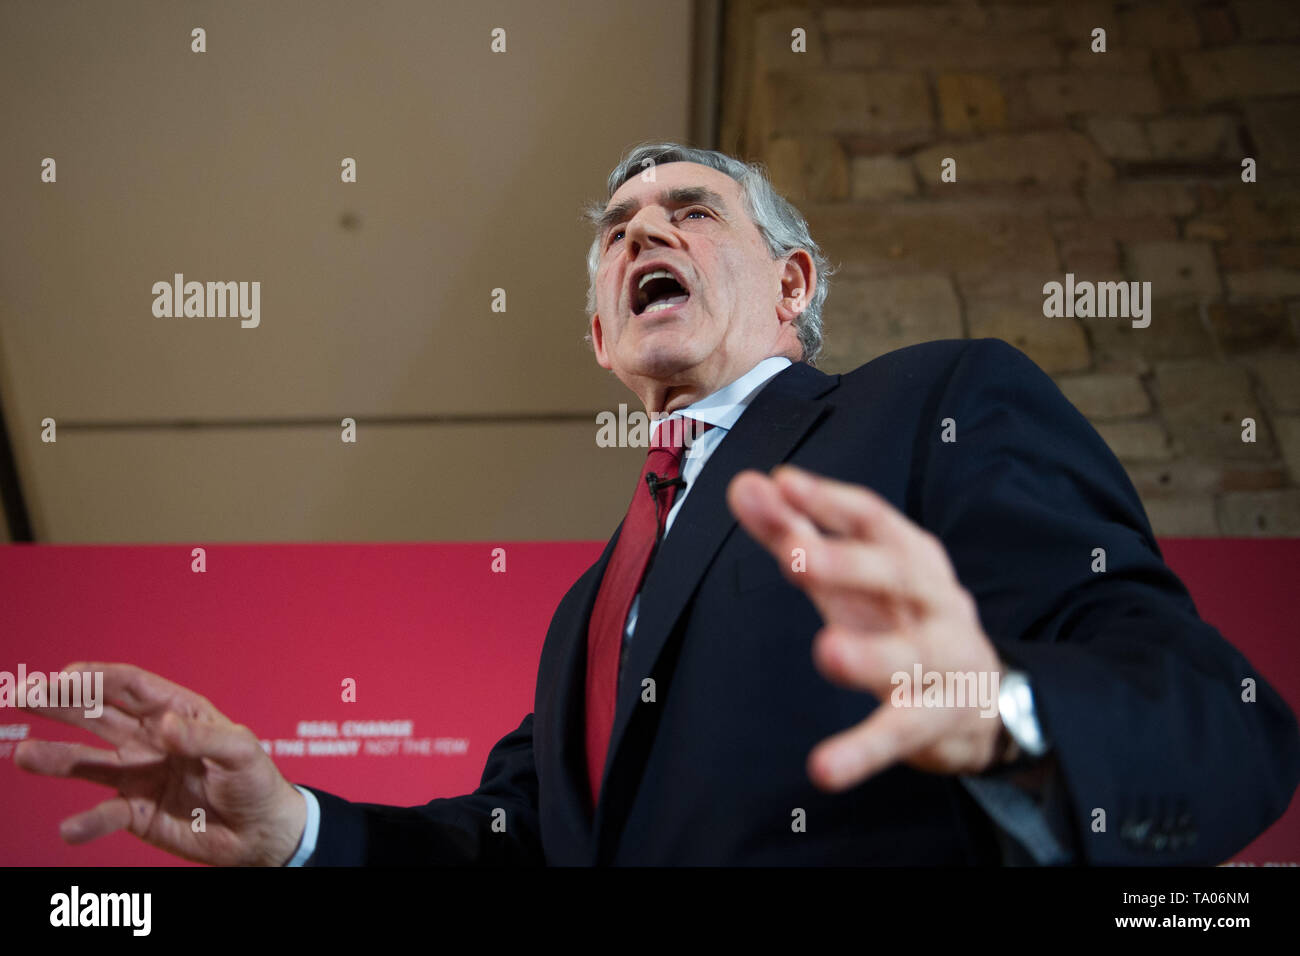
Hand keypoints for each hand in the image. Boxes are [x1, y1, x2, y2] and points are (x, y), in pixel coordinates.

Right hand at [14, 662, 306, 865]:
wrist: (260, 832)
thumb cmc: (256, 781)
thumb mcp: (242, 752)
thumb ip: (205, 737)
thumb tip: (165, 727)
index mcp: (178, 713)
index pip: (131, 687)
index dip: (99, 678)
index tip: (66, 675)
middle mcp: (151, 739)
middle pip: (98, 715)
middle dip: (61, 703)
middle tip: (23, 693)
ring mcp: (140, 774)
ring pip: (88, 762)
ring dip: (55, 758)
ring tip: (23, 756)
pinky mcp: (136, 812)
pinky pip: (105, 815)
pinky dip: (86, 823)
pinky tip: (70, 829)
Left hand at [727, 465, 1008, 790]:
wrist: (983, 695)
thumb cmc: (900, 618)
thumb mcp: (848, 575)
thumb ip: (793, 530)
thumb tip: (746, 487)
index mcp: (909, 556)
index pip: (872, 518)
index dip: (830, 500)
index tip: (787, 484)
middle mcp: (934, 600)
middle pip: (897, 574)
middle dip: (848, 563)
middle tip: (794, 554)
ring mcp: (942, 659)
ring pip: (910, 655)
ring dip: (870, 654)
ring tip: (828, 652)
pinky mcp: (935, 719)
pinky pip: (900, 733)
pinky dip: (863, 751)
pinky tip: (825, 768)